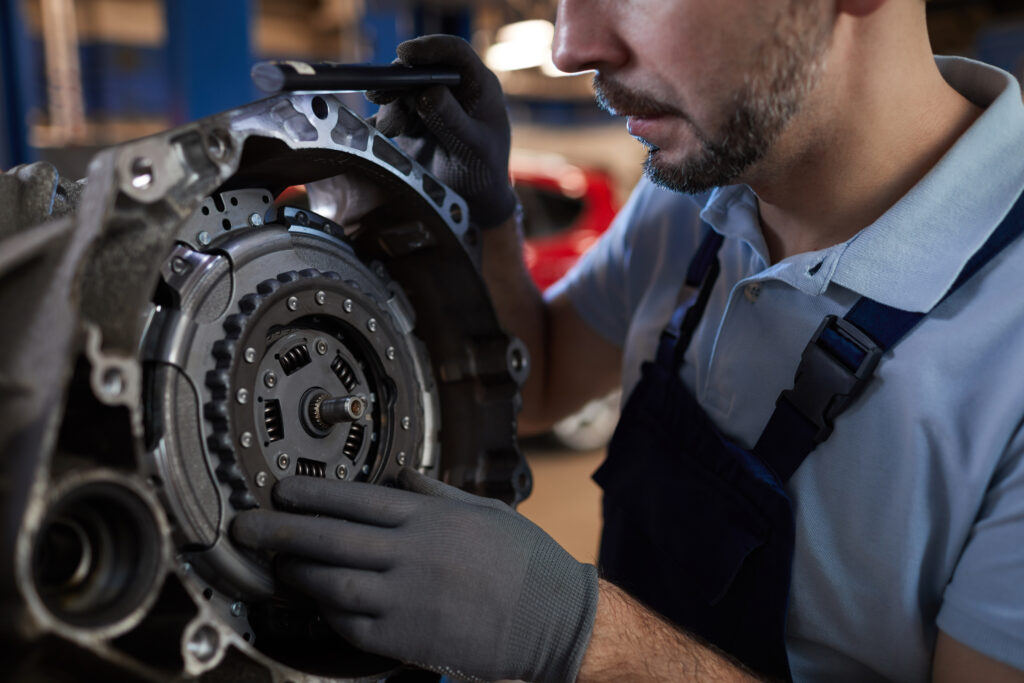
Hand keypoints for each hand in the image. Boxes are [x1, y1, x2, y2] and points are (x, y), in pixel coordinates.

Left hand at [232, 468, 598, 681]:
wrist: (553, 620)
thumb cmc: (525, 562)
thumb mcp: (486, 510)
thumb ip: (438, 493)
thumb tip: (402, 478)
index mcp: (432, 518)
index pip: (356, 499)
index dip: (312, 494)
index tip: (282, 490)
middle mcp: (414, 554)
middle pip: (332, 538)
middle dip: (282, 530)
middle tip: (247, 526)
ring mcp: (408, 598)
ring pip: (334, 582)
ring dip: (298, 572)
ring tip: (276, 564)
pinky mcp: (408, 638)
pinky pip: (354, 624)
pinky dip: (329, 611)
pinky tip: (317, 601)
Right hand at [368, 34, 516, 228]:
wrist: (472, 202)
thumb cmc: (483, 173)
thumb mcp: (472, 148)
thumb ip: (451, 120)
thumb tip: (428, 92)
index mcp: (478, 86)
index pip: (456, 54)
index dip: (430, 48)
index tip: (405, 54)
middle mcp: (453, 90)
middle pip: (421, 70)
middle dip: (399, 81)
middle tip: (379, 94)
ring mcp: (432, 105)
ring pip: (404, 92)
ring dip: (391, 106)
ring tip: (391, 131)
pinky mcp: (414, 123)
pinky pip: (394, 114)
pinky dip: (386, 122)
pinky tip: (383, 135)